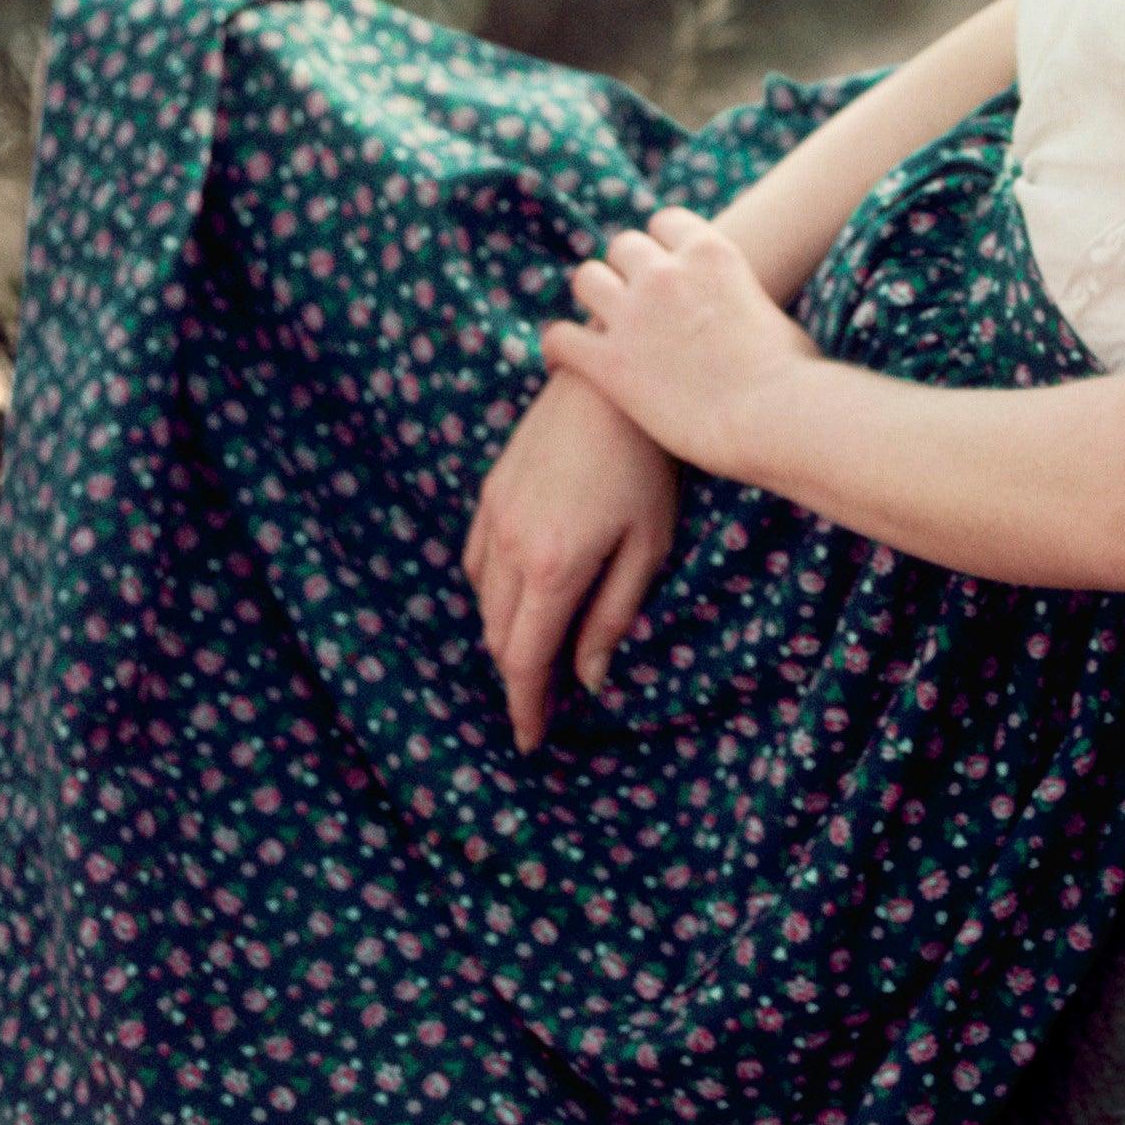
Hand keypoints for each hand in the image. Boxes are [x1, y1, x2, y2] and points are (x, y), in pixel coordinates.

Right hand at [462, 367, 678, 753]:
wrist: (612, 383)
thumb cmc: (648, 464)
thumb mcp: (648, 545)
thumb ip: (612, 616)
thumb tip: (587, 679)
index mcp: (552, 569)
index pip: (523, 660)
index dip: (523, 707)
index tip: (529, 741)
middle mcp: (510, 547)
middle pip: (498, 636)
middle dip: (518, 674)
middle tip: (544, 699)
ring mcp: (493, 515)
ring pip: (483, 600)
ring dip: (505, 632)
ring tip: (537, 648)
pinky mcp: (490, 489)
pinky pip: (476, 559)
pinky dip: (492, 589)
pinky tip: (521, 592)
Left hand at [539, 203, 821, 483]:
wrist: (778, 415)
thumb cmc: (795, 376)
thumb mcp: (774, 313)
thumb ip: (745, 298)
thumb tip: (751, 315)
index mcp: (712, 252)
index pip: (665, 221)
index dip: (661, 245)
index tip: (664, 267)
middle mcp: (666, 272)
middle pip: (622, 246)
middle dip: (625, 270)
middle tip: (631, 302)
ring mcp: (633, 314)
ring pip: (585, 279)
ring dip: (592, 298)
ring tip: (597, 324)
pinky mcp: (609, 362)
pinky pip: (560, 338)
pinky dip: (558, 346)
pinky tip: (563, 359)